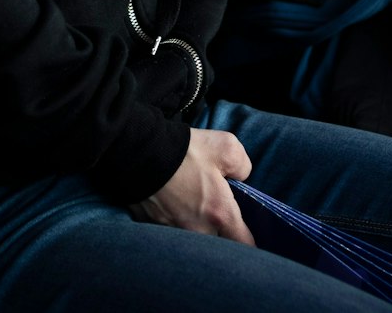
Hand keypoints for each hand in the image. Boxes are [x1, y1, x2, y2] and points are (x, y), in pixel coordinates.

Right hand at [130, 129, 254, 245]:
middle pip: (217, 245)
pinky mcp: (151, 227)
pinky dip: (171, 221)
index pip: (245, 245)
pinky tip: (169, 204)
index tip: (247, 233)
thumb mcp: (227, 147)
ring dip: (193, 228)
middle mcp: (198, 231)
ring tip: (189, 206)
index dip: (251, 243)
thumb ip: (243, 167)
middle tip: (216, 213)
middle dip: (220, 234)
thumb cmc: (185, 151)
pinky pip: (168, 232)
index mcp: (220, 214)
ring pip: (192, 240)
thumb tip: (240, 178)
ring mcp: (173, 233)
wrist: (139, 153)